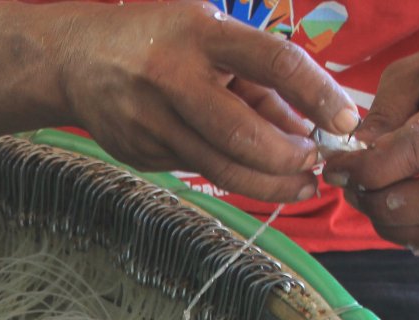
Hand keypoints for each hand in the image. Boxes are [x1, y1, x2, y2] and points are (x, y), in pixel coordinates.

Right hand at [55, 0, 358, 201]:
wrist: (74, 60)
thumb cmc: (158, 40)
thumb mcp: (210, 36)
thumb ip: (256, 81)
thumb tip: (305, 127)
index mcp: (202, 36)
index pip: (273, 63)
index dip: (316, 94)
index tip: (344, 119)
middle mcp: (174, 79)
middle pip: (243, 134)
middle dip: (289, 158)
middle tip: (316, 164)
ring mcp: (152, 121)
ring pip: (221, 166)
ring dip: (269, 181)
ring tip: (300, 184)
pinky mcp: (140, 151)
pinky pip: (196, 168)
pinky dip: (229, 172)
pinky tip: (245, 169)